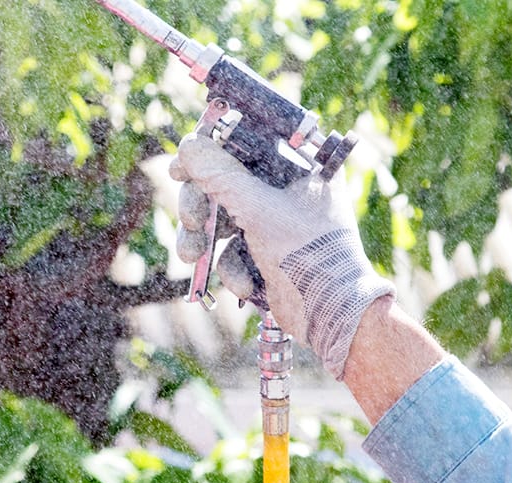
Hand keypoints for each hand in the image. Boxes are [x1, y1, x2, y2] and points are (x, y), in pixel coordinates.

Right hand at [169, 133, 394, 378]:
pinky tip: (245, 284)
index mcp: (300, 166)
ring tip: (191, 255)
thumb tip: (188, 146)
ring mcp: (276, 222)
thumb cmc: (306, 252)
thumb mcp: (258, 208)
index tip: (182, 166)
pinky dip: (232, 267)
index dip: (210, 150)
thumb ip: (220, 174)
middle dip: (201, 203)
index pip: (247, 141)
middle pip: (226, 180)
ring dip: (204, 237)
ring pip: (222, 217)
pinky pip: (234, 249)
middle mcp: (289, 188)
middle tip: (191, 218)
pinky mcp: (266, 252)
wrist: (329, 312)